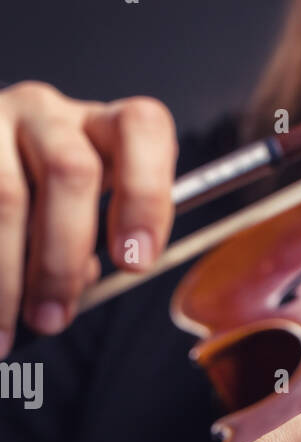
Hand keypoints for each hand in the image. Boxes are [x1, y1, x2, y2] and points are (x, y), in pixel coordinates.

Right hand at [0, 82, 176, 356]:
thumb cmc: (41, 201)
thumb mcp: (77, 214)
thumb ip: (88, 246)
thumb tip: (76, 283)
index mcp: (101, 128)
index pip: (142, 128)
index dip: (146, 195)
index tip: (135, 263)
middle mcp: (49, 113)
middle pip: (71, 170)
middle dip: (63, 258)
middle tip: (53, 318)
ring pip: (8, 195)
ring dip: (8, 275)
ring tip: (6, 329)